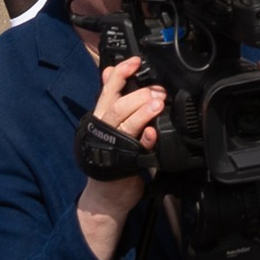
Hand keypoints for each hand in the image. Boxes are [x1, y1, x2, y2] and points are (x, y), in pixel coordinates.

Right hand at [76, 57, 163, 256]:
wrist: (106, 197)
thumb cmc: (111, 155)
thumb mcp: (109, 123)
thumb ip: (114, 100)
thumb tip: (110, 71)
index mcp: (101, 117)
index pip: (108, 89)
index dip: (121, 73)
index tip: (135, 62)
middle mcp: (104, 129)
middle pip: (117, 105)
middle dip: (138, 94)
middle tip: (157, 91)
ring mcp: (113, 147)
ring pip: (124, 124)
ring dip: (142, 112)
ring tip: (157, 104)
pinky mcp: (123, 164)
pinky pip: (134, 149)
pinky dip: (145, 139)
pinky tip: (152, 133)